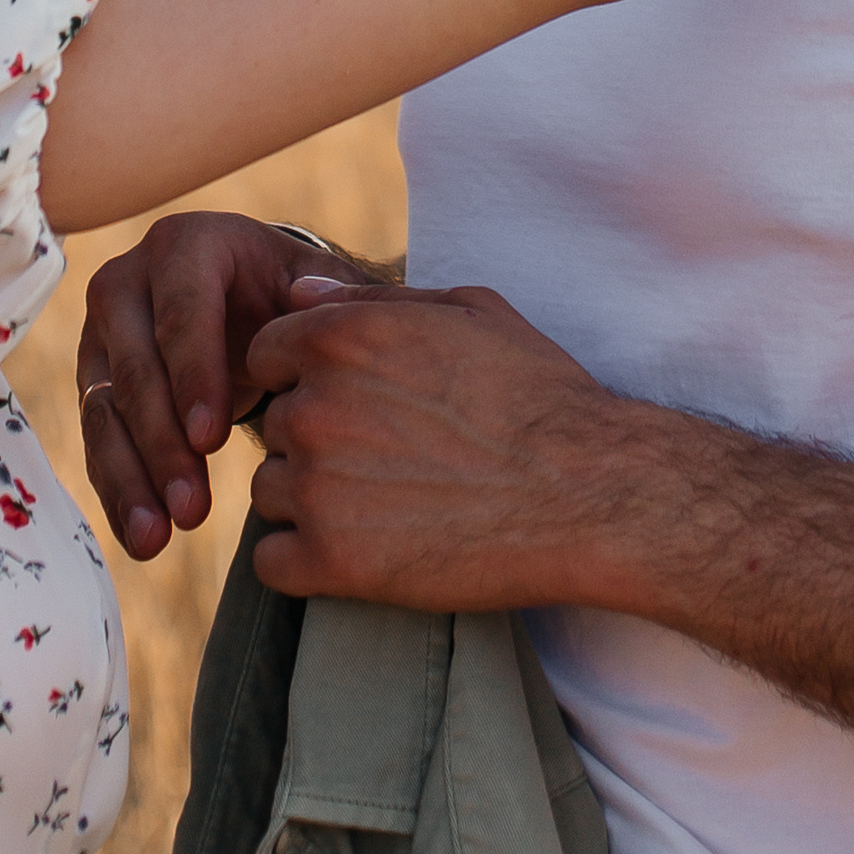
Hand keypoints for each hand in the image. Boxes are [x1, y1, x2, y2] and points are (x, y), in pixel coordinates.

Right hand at [75, 213, 372, 557]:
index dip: (193, 375)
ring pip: (104, 411)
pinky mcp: (93, 383)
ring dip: (130, 479)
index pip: (181, 311)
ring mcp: (102, 335)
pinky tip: (143, 539)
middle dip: (162, 443)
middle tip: (193, 508)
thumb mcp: (312, 284)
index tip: (214, 441)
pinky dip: (119, 492)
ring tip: (160, 538)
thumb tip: (313, 302)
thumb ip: (327, 294)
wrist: (248, 300)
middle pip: (135, 368)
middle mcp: (128, 281)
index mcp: (187, 245)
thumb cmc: (290, 294)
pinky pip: (97, 441)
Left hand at [246, 283, 634, 607]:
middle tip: (389, 459)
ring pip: (272, 492)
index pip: (266, 355)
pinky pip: (272, 562)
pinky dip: (306, 563)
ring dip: (312, 501)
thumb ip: (370, 299)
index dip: (306, 378)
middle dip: (318, 440)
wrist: (587, 492)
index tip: (354, 405)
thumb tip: (298, 290)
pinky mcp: (331, 561)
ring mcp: (318, 487)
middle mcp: (316, 407)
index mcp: (340, 338)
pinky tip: (362, 551)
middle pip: (275, 426)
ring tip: (386, 505)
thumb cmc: (537, 394)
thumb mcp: (468, 312)